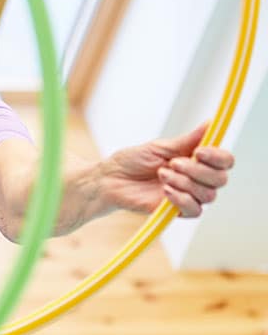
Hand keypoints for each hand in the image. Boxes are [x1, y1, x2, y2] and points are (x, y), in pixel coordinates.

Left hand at [102, 123, 234, 217]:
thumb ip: (188, 140)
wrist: (111, 179)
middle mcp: (197, 179)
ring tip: (161, 174)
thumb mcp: (160, 147)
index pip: (225, 161)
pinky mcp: (177, 211)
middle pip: (220, 179)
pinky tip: (165, 191)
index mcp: (196, 161)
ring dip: (185, 183)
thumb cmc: (133, 161)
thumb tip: (211, 123)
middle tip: (172, 163)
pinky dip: (182, 199)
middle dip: (198, 171)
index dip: (218, 157)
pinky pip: (194, 210)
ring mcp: (189, 196)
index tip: (200, 152)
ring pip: (208, 195)